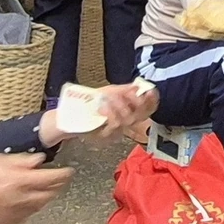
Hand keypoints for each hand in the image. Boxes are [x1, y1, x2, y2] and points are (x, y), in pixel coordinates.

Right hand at [0, 152, 70, 223]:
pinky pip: (25, 215)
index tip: (69, 171)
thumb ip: (21, 161)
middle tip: (57, 180)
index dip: (64, 174)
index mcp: (20, 180)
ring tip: (40, 190)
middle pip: (49, 194)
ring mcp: (15, 213)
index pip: (52, 178)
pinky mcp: (7, 223)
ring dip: (43, 197)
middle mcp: (22, 199)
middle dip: (56, 187)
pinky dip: (29, 208)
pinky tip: (23, 202)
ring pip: (39, 206)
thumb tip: (39, 161)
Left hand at [37, 80, 156, 146]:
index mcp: (128, 112)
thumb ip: (125, 90)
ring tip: (108, 98)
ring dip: (119, 106)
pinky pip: (113, 126)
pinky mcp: (105, 137)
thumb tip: (140, 86)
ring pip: (127, 120)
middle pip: (140, 115)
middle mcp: (125, 124)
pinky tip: (102, 107)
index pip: (148, 109)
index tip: (150, 91)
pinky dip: (109, 113)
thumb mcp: (108, 92)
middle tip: (126, 93)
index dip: (152, 101)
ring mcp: (116, 132)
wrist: (71, 115)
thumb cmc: (90, 104)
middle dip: (134, 102)